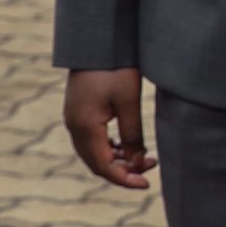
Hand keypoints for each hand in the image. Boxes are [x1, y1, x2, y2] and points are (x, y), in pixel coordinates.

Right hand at [62, 67, 153, 189]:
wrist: (97, 41)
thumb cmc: (115, 69)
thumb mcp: (129, 102)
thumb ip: (133, 135)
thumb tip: (138, 163)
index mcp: (85, 127)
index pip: (103, 166)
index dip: (125, 179)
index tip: (146, 185)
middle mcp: (74, 126)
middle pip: (97, 163)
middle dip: (123, 171)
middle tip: (150, 167)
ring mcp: (74, 119)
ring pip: (94, 153)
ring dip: (117, 159)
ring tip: (145, 156)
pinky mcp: (79, 112)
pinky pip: (92, 140)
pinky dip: (110, 148)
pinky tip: (128, 145)